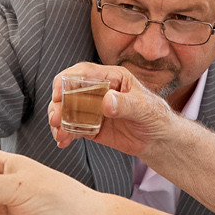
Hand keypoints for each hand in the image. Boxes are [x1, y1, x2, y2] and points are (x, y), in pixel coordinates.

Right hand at [47, 62, 176, 156]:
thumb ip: (126, 104)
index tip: (58, 94)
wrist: (158, 139)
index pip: (83, 72)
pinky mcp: (90, 126)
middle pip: (68, 91)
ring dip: (58, 120)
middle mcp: (98, 90)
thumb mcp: (144, 108)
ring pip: (67, 110)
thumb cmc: (156, 117)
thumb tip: (106, 101)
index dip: (66, 80)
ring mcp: (92, 109)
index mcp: (111, 77)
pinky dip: (64, 134)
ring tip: (59, 134)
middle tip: (56, 119)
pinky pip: (72, 127)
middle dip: (58, 104)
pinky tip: (62, 142)